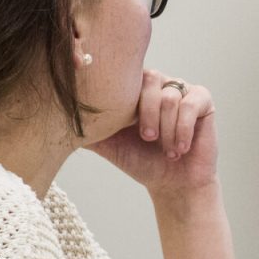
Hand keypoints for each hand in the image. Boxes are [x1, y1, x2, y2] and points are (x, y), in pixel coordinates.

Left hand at [90, 69, 218, 195]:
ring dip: (166, 128)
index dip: (126, 101)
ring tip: (166, 149)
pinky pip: (190, 105)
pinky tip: (180, 148)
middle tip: (147, 138)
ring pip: (169, 96)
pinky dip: (182, 130)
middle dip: (147, 114)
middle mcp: (158, 83)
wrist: (173, 183)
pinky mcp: (203, 99)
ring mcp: (182, 89)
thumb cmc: (142, 162)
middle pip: (150, 78)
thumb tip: (54, 118)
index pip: (126, 75)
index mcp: (134, 88)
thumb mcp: (108, 143)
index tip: (126, 128)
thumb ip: (87, 128)